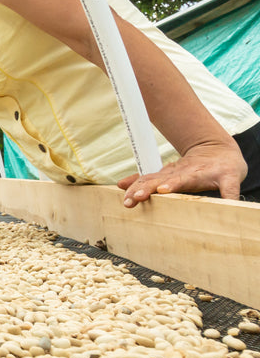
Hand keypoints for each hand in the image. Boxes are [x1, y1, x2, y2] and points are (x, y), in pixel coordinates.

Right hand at [117, 140, 247, 205]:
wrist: (215, 149)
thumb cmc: (225, 167)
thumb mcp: (232, 179)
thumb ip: (231, 193)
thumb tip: (236, 208)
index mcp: (194, 174)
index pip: (181, 180)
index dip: (171, 185)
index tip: (161, 190)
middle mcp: (178, 173)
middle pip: (159, 180)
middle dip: (145, 189)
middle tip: (135, 198)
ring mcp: (168, 174)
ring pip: (149, 180)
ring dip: (136, 189)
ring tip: (126, 199)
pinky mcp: (162, 176)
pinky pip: (145, 178)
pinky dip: (133, 182)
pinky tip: (121, 186)